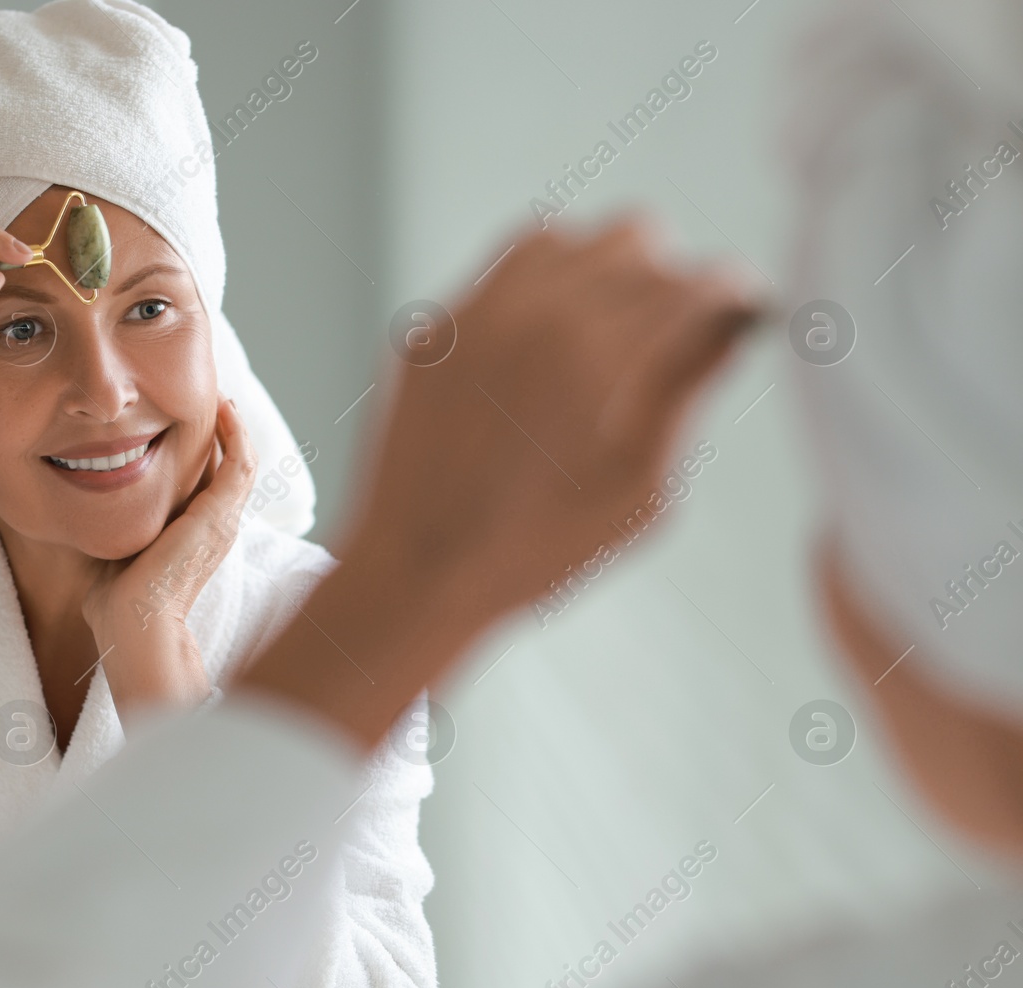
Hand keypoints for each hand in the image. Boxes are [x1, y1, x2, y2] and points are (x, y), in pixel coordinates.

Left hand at [83, 397, 257, 714]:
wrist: (133, 627)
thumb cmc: (116, 602)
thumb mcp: (115, 544)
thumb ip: (112, 520)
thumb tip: (80, 497)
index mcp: (195, 534)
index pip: (207, 478)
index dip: (200, 444)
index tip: (179, 412)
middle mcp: (217, 524)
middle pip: (228, 463)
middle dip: (219, 425)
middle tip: (203, 390)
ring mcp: (223, 519)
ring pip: (242, 458)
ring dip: (232, 422)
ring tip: (216, 391)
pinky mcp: (221, 515)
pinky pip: (241, 461)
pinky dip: (236, 431)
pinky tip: (222, 406)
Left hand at [242, 216, 761, 748]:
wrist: (416, 573)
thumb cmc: (540, 551)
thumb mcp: (641, 489)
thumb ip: (688, 394)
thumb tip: (730, 328)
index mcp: (598, 356)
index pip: (690, 286)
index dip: (731, 289)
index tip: (745, 300)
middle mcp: (532, 315)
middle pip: (634, 244)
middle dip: (672, 277)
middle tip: (681, 321)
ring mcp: (471, 314)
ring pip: (562, 238)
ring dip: (600, 265)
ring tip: (613, 316)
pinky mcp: (430, 329)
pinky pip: (496, 273)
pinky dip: (537, 282)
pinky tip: (548, 327)